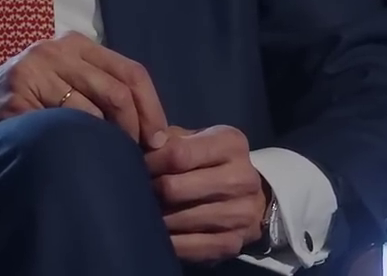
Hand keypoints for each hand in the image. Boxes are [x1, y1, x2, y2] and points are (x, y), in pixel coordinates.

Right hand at [0, 32, 169, 156]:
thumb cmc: (24, 101)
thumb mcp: (63, 83)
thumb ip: (100, 91)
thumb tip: (154, 128)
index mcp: (74, 44)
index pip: (131, 71)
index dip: (152, 107)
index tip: (161, 139)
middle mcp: (56, 50)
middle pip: (118, 89)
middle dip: (138, 127)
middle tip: (142, 157)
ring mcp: (36, 71)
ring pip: (95, 109)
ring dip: (111, 141)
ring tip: (115, 161)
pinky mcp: (18, 98)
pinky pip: (64, 125)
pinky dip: (80, 145)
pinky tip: (83, 158)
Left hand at [145, 124, 268, 263]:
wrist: (251, 198)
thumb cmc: (211, 163)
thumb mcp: (195, 140)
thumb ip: (169, 139)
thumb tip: (144, 143)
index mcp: (230, 144)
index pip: (178, 154)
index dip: (150, 162)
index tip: (136, 166)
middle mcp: (242, 178)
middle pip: (175, 188)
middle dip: (150, 190)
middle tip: (136, 191)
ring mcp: (241, 214)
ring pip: (180, 219)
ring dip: (157, 217)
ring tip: (146, 210)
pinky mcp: (234, 243)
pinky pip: (191, 247)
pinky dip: (170, 242)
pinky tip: (160, 234)